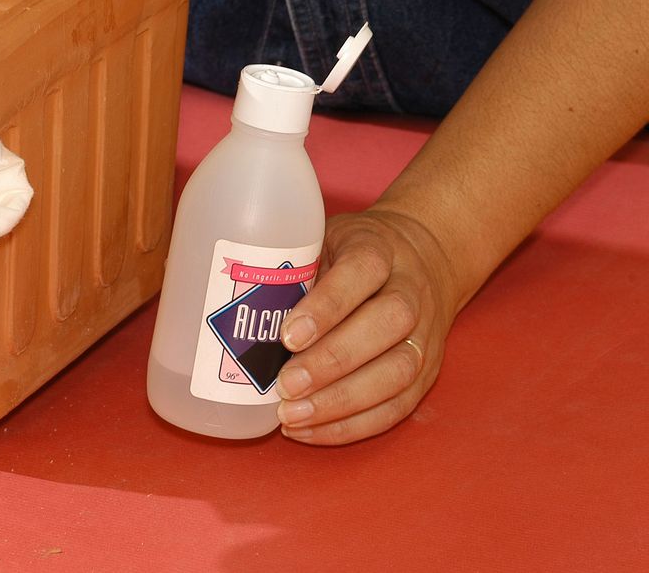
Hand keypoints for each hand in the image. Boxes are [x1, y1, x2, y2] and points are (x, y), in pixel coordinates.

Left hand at [274, 209, 458, 444]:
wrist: (425, 259)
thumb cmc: (351, 254)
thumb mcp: (323, 242)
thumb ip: (295, 272)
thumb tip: (243, 321)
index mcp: (380, 249)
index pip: (362, 270)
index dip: (327, 305)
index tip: (288, 335)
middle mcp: (411, 290)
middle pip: (388, 323)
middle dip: (333, 361)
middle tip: (286, 385)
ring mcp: (425, 334)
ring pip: (398, 371)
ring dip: (342, 402)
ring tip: (292, 416)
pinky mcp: (428, 372)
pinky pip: (398, 406)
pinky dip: (353, 425)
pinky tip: (310, 430)